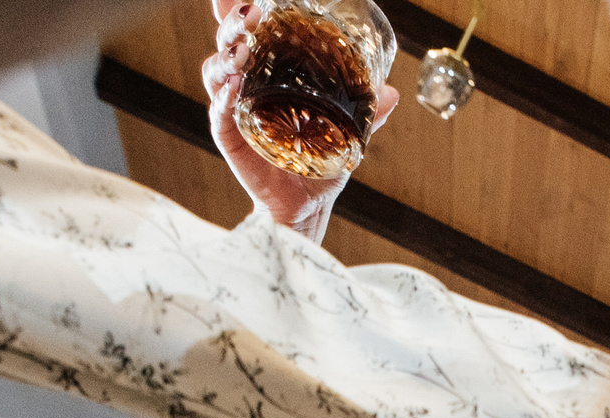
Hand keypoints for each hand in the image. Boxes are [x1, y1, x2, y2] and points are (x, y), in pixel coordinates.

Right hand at [204, 0, 397, 241]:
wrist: (306, 206)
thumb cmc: (319, 162)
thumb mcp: (347, 134)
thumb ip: (367, 113)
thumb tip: (392, 92)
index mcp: (270, 74)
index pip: (252, 32)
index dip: (244, 9)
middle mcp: (246, 85)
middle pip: (229, 41)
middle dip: (234, 21)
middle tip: (251, 12)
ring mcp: (233, 108)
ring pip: (216, 70)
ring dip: (227, 55)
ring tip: (243, 51)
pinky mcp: (227, 135)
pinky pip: (219, 110)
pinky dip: (223, 96)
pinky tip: (234, 86)